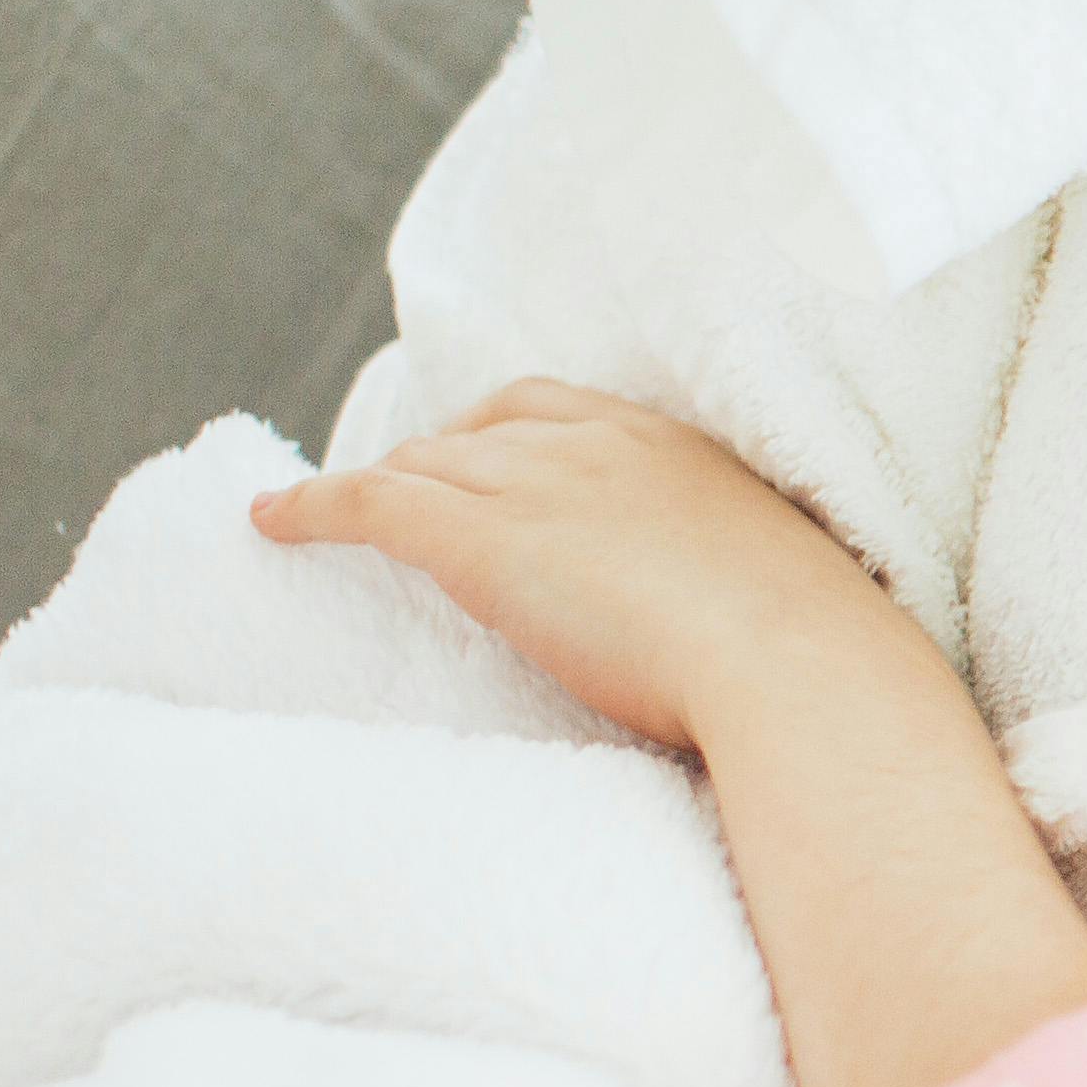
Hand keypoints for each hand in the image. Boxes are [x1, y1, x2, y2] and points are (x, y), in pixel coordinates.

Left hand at [253, 382, 928, 754]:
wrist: (802, 674)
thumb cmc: (816, 668)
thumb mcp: (787, 604)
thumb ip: (747, 599)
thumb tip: (762, 651)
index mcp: (678, 454)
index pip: (564, 412)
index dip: (512, 437)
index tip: (494, 466)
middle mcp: (598, 448)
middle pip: (483, 430)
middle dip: (438, 455)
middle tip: (410, 494)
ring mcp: (537, 487)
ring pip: (423, 465)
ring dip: (377, 488)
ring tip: (334, 517)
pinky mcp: (481, 539)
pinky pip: (370, 504)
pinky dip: (311, 508)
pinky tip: (270, 523)